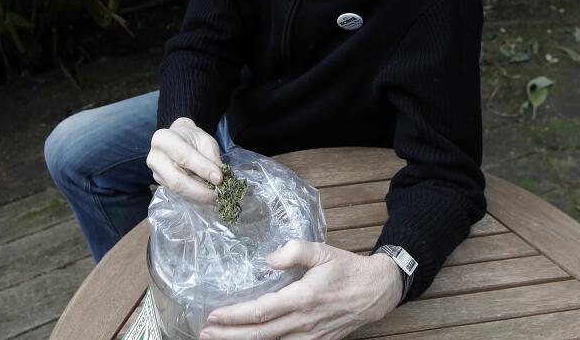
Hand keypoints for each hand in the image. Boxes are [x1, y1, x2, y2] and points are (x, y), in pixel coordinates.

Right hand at [146, 117, 222, 202]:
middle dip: (200, 191)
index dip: (202, 169)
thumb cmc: (192, 138)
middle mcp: (155, 158)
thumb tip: (218, 178)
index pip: (183, 157)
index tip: (219, 178)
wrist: (179, 139)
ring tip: (215, 198)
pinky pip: (179, 194)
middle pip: (177, 180)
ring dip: (198, 196)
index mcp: (162, 138)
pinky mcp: (161, 184)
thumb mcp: (205, 140)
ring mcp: (156, 173)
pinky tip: (206, 197)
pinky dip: (195, 197)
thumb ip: (211, 157)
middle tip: (218, 195)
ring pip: (178, 190)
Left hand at [200, 240, 401, 339]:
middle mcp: (304, 322)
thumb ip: (295, 249)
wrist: (374, 292)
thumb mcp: (322, 251)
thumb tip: (269, 257)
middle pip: (260, 335)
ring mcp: (310, 337)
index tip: (213, 315)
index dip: (235, 316)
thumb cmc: (346, 270)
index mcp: (304, 298)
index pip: (262, 311)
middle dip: (229, 336)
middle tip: (204, 333)